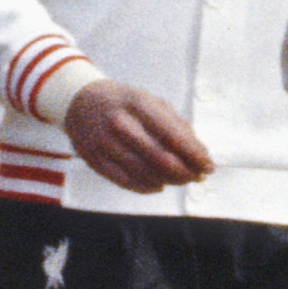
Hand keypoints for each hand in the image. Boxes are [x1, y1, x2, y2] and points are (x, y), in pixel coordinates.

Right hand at [64, 77, 214, 191]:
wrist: (79, 101)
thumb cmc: (122, 102)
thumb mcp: (149, 101)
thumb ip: (175, 124)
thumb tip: (199, 152)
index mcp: (138, 104)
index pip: (173, 135)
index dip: (194, 154)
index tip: (208, 165)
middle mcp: (119, 123)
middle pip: (160, 158)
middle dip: (185, 171)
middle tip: (197, 176)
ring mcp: (103, 142)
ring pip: (144, 173)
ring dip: (169, 181)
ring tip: (182, 180)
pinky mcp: (93, 159)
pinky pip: (125, 181)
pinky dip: (147, 187)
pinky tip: (159, 184)